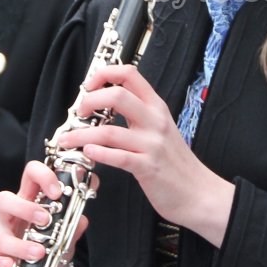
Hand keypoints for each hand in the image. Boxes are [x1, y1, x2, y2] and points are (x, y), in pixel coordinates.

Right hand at [0, 159, 89, 266]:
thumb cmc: (50, 246)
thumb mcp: (66, 233)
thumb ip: (73, 223)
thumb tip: (82, 218)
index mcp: (29, 201)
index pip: (30, 176)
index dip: (42, 176)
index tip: (58, 191)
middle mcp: (11, 217)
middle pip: (4, 199)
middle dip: (24, 208)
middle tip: (46, 220)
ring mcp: (1, 238)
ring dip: (19, 244)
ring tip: (39, 253)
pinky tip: (10, 266)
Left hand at [54, 64, 235, 246]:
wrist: (199, 192)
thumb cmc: (176, 163)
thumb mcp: (161, 129)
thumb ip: (140, 114)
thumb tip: (107, 104)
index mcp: (156, 107)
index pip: (130, 74)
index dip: (104, 74)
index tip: (88, 85)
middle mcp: (155, 121)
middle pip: (117, 95)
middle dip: (89, 101)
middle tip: (78, 113)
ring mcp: (152, 144)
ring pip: (109, 131)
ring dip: (80, 135)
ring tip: (67, 140)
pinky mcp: (148, 167)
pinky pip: (118, 156)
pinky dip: (98, 153)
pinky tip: (87, 153)